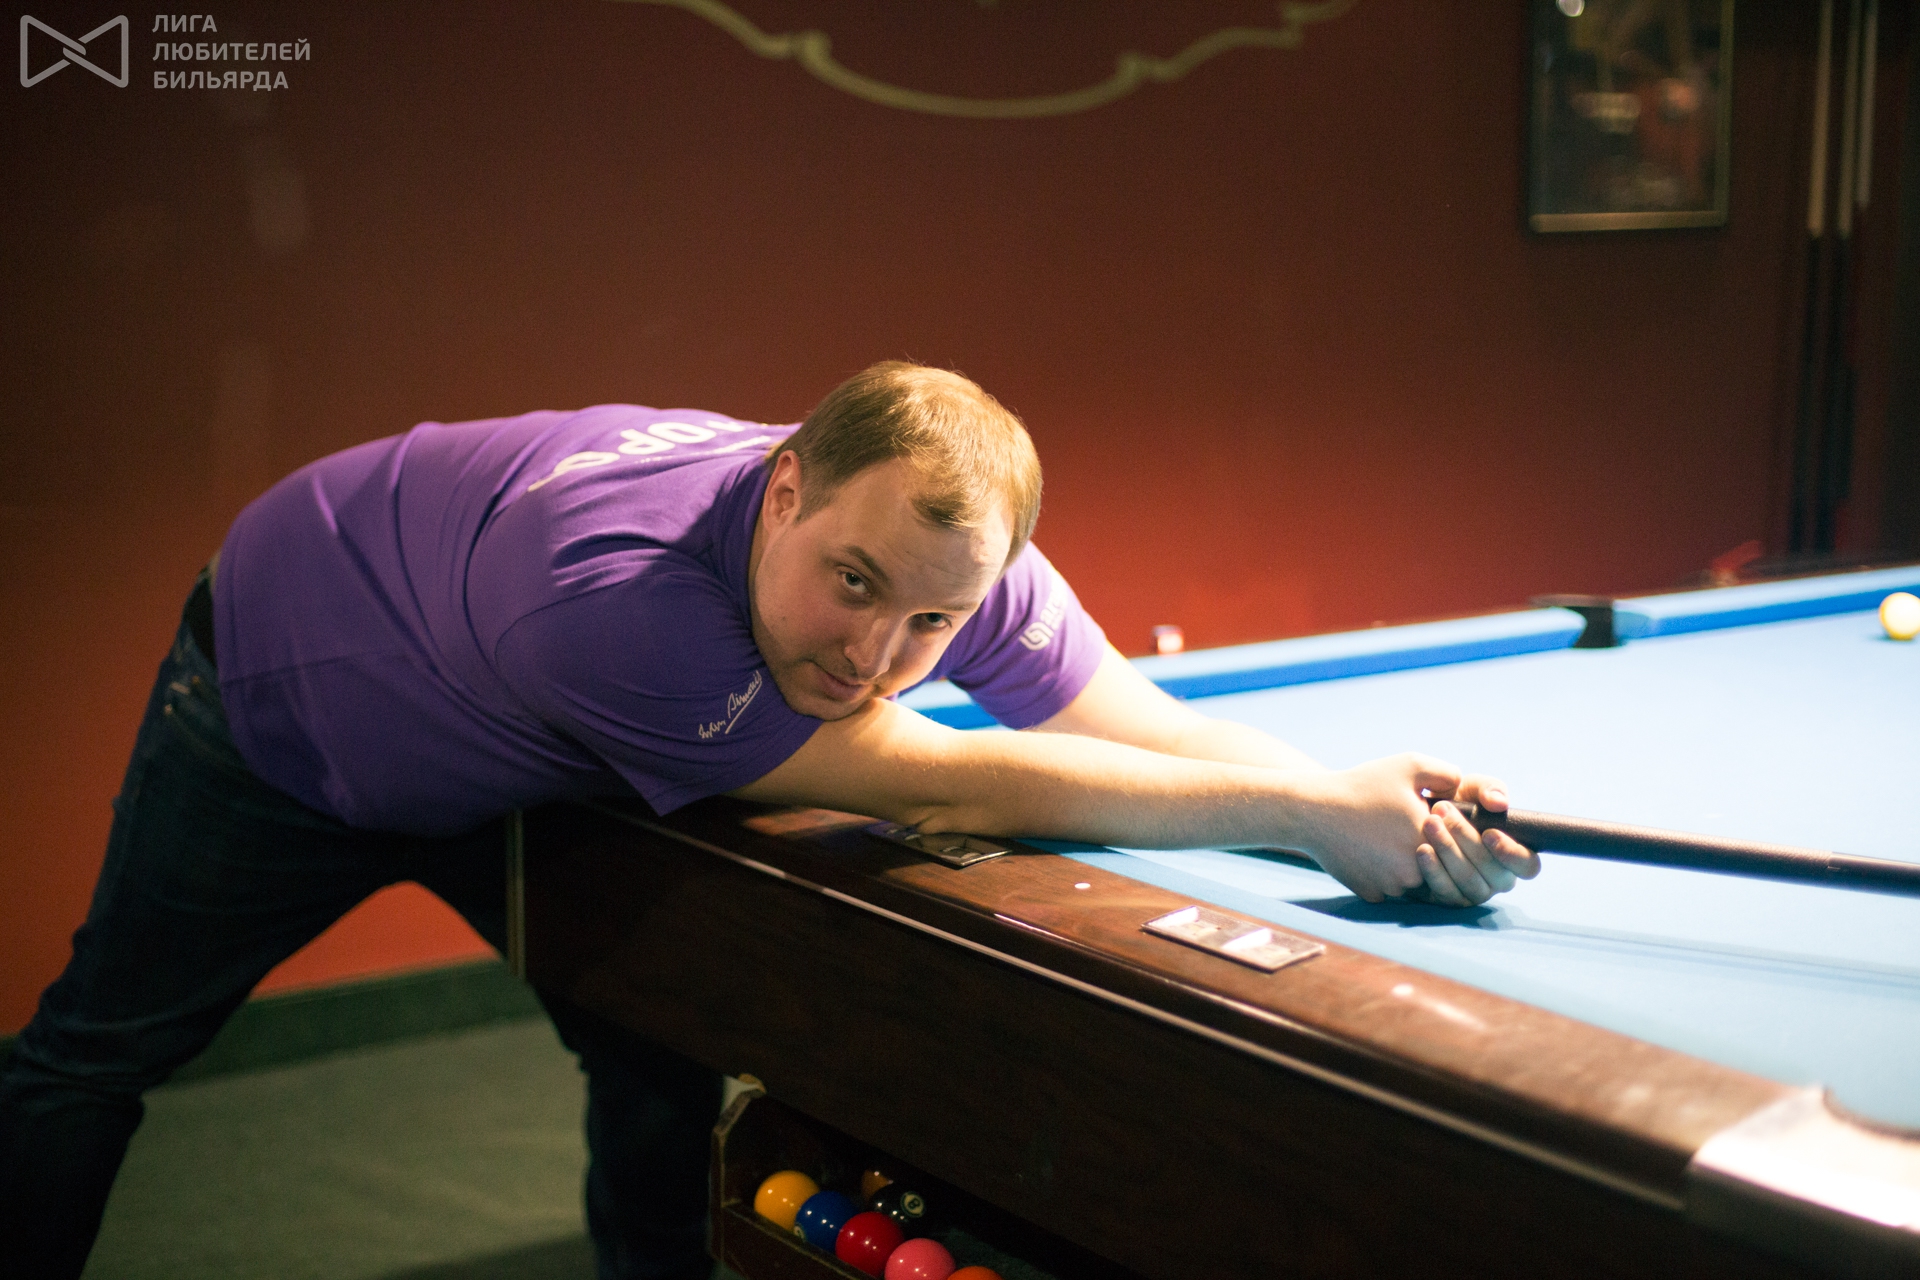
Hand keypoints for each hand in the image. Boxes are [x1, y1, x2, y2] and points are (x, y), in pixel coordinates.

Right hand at [1298, 755, 1539, 906]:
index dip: (1461, 835)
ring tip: (1394, 839)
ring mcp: (1393, 887)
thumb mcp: (1410, 765)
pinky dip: (1386, 873)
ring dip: (1413, 865)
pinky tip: (1373, 851)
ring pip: (1417, 880)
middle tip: (1420, 832)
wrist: (1311, 811)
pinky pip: (1390, 888)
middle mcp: (1416, 871)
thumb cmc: (1361, 785)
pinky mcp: (1372, 894)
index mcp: (1431, 840)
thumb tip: (1468, 791)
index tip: (1444, 821)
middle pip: (1443, 867)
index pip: (1464, 847)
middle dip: (1440, 851)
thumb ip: (1448, 775)